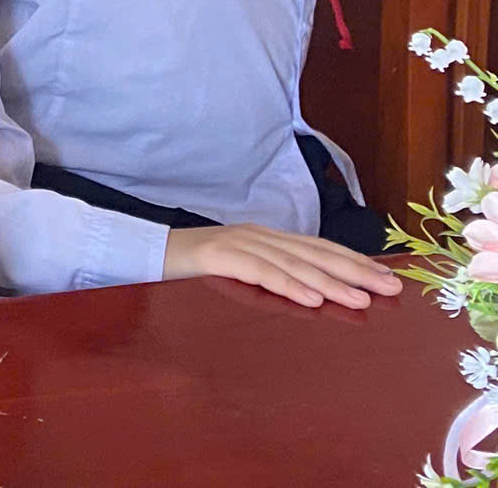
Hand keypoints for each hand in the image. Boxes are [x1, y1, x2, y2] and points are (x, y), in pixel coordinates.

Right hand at [161, 224, 399, 308]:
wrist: (145, 251)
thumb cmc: (194, 266)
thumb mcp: (240, 268)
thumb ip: (272, 272)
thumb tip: (313, 291)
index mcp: (265, 237)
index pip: (318, 248)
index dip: (354, 261)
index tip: (386, 278)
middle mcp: (258, 235)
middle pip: (314, 253)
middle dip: (355, 270)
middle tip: (390, 288)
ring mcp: (239, 243)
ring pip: (293, 265)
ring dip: (329, 283)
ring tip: (360, 299)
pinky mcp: (219, 257)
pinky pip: (261, 273)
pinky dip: (288, 286)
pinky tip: (311, 300)